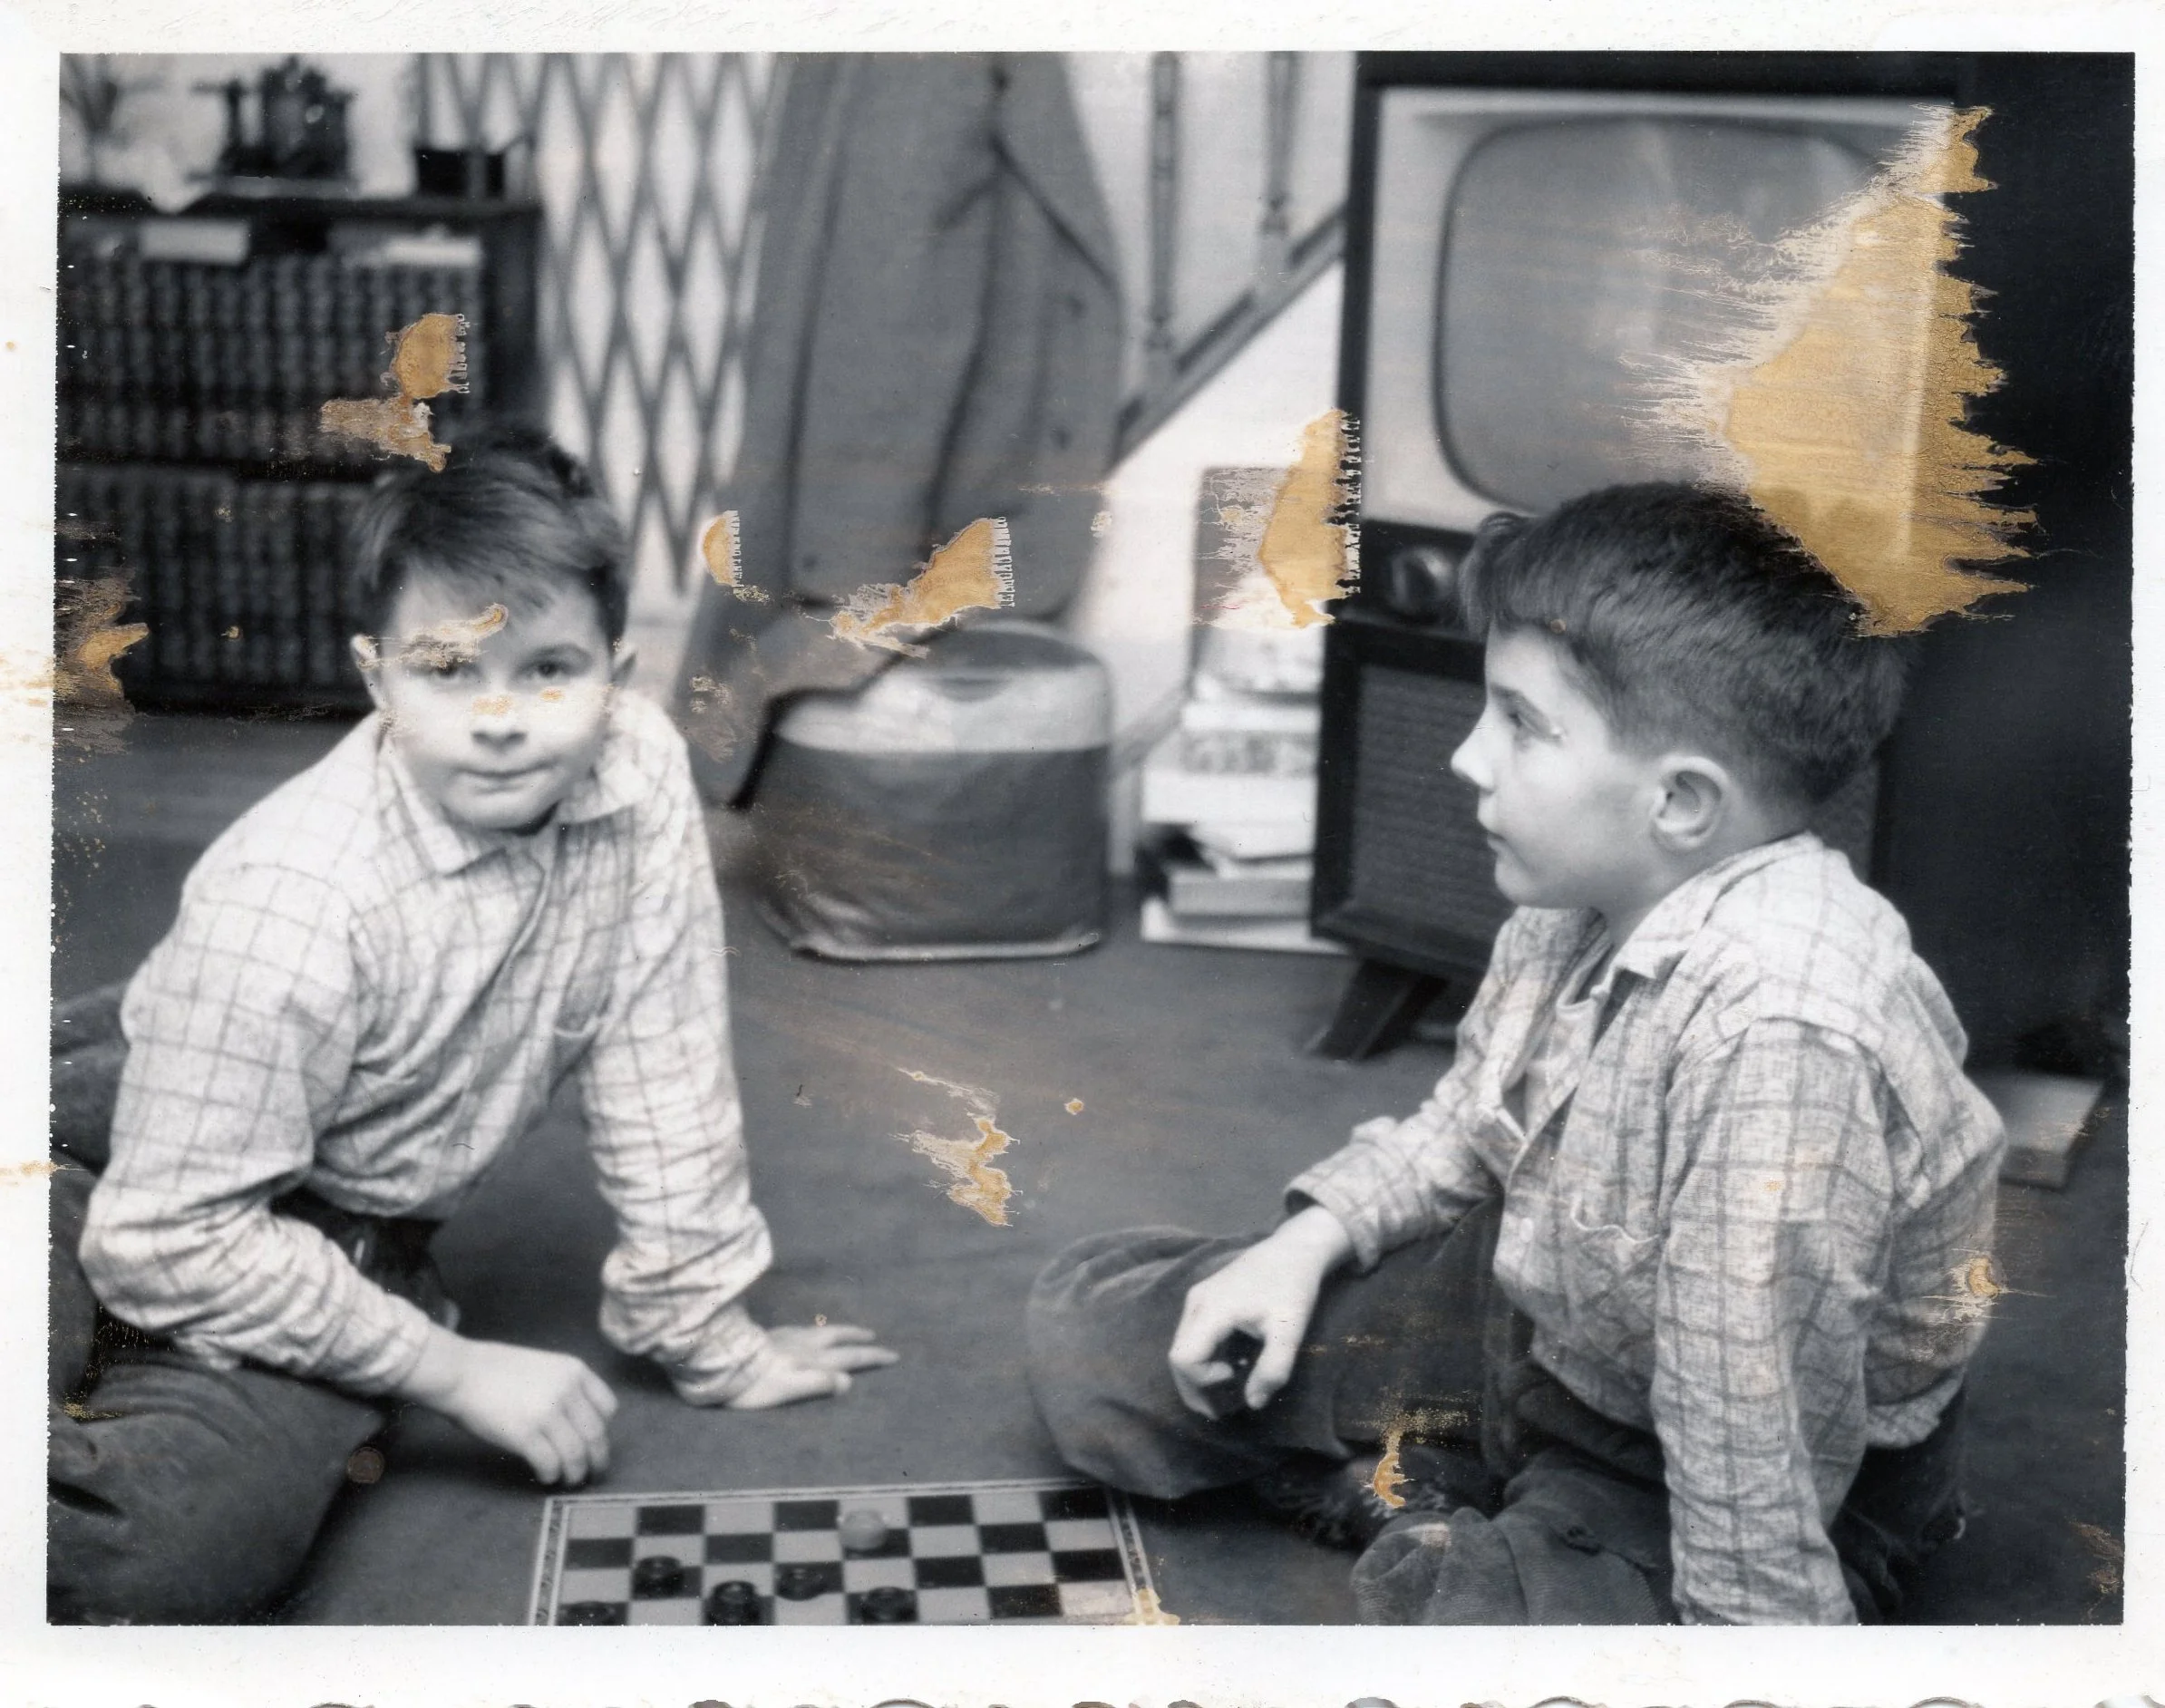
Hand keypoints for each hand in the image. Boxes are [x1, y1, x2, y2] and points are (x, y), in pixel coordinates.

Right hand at [400, 1328, 616, 1484]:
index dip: (603, 1430)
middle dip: (597, 1459)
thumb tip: (573, 1421)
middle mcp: (567, 1391)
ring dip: (575, 1473)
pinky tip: (545, 1477)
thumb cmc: (493, 1369)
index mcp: (574, 1370)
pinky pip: (551, 1463)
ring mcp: (548, 1413)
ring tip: (569, 1480)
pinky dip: (552, 1475)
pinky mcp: (526, 1434)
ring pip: (577, 1454)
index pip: (607, 1407)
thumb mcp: (542, 1366)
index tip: (594, 1443)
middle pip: (596, 1434)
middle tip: (592, 1473)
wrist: (461, 1371)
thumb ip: (562, 1388)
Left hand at [725, 1323, 898, 1410]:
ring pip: (824, 1332)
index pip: (850, 1357)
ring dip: (844, 1331)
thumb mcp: (789, 1388)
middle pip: (840, 1340)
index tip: (893, 1356)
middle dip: (862, 1341)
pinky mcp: (775, 1336)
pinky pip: (807, 1330)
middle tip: (879, 1339)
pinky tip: (814, 1331)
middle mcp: (806, 1346)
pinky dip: (821, 1330)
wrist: (722, 1362)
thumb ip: (819, 1384)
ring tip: (855, 1330)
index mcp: (813, 1360)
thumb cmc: (756, 1384)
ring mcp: (790, 1338)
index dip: (871, 1357)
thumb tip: (848, 1382)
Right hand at [1167, 1206, 1353, 1417]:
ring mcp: (1198, 1297)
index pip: (1184, 1358)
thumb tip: (1253, 1404)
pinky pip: (1192, 1335)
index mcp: (1212, 1309)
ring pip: (1183, 1346)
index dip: (1201, 1383)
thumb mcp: (1290, 1331)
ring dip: (1200, 1372)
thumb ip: (1274, 1369)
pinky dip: (1204, 1356)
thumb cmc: (1293, 1288)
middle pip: (1177, 1355)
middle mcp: (1197, 1302)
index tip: (1235, 1381)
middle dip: (1195, 1387)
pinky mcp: (1204, 1297)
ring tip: (1232, 1382)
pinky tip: (1232, 1362)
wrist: (1293, 1250)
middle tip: (1220, 1410)